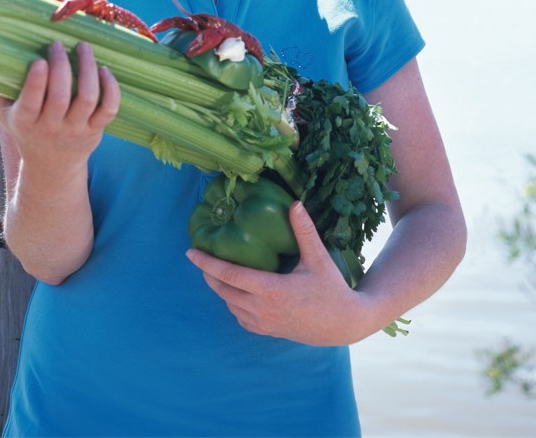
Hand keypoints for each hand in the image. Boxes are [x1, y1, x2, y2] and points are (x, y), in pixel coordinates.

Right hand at [0, 40, 119, 171]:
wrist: (51, 165)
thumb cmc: (25, 128)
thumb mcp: (3, 113)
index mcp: (25, 121)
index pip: (30, 103)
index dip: (36, 82)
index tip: (39, 60)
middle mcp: (51, 127)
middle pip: (60, 97)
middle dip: (61, 66)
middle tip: (58, 45)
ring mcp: (75, 129)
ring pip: (87, 98)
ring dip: (88, 69)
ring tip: (83, 47)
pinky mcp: (95, 130)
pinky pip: (109, 109)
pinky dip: (111, 88)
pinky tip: (104, 69)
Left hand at [186, 200, 373, 345]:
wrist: (345, 324)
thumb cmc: (331, 289)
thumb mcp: (318, 258)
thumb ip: (304, 231)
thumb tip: (295, 203)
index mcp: (271, 290)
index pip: (229, 275)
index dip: (207, 263)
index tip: (190, 252)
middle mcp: (263, 309)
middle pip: (223, 290)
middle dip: (208, 274)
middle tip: (199, 257)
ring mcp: (264, 323)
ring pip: (230, 305)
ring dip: (220, 289)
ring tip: (216, 271)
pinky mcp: (268, 332)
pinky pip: (241, 318)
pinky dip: (233, 304)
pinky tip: (235, 291)